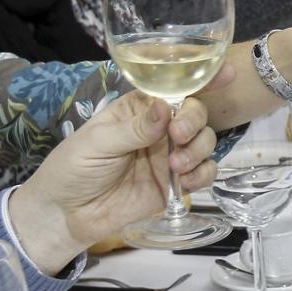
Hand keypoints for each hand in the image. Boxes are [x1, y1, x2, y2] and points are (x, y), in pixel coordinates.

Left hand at [10, 94, 217, 273]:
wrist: (65, 216)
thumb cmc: (73, 168)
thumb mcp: (97, 142)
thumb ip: (134, 128)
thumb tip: (165, 108)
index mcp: (139, 109)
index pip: (173, 88)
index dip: (201, 79)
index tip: (226, 73)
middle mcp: (159, 128)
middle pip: (195, 113)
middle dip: (194, 121)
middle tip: (178, 136)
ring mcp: (170, 155)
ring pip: (205, 141)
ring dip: (198, 149)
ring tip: (176, 166)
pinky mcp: (176, 183)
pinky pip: (204, 172)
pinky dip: (203, 174)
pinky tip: (186, 181)